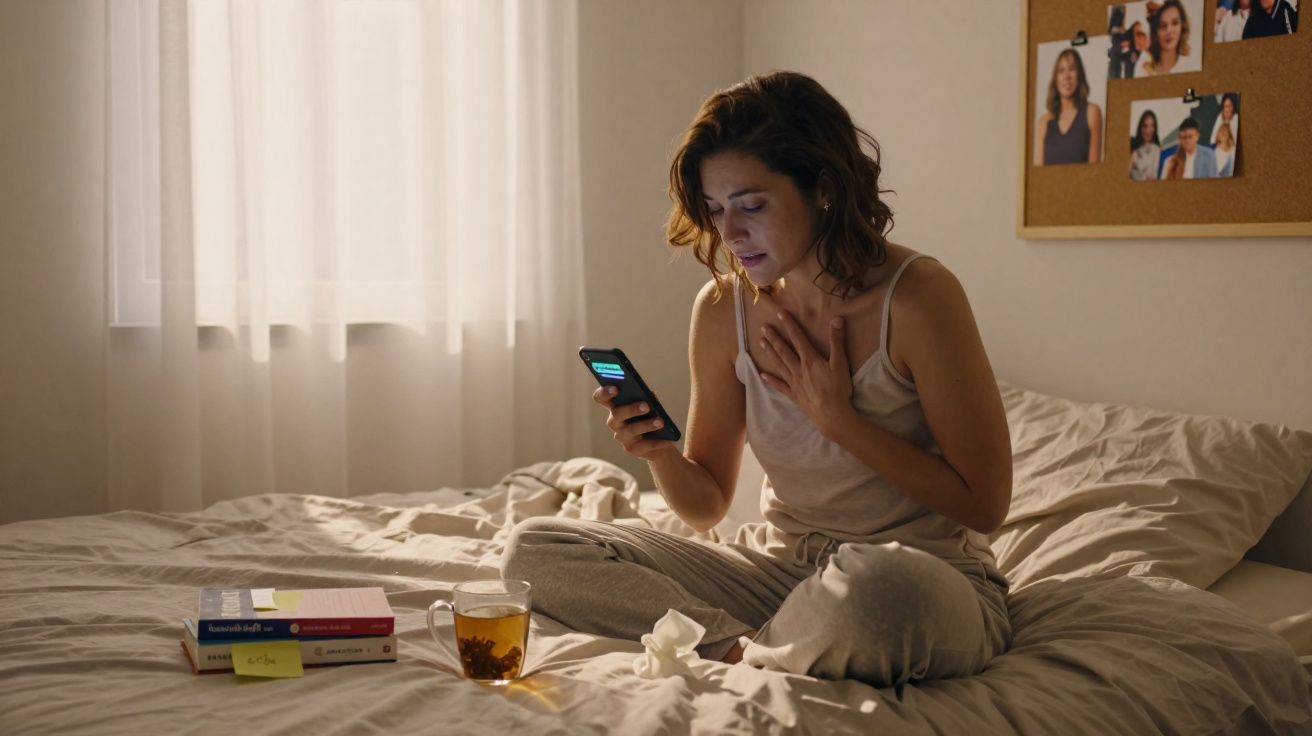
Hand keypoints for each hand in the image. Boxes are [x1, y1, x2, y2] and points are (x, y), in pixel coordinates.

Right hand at [593, 386, 677, 460]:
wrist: (660, 438)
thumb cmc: (651, 415)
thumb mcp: (650, 404)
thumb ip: (648, 397)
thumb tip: (651, 394)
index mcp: (615, 406)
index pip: (601, 398)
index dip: (604, 393)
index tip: (615, 388)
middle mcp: (614, 422)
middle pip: (617, 414)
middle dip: (631, 409)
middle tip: (646, 406)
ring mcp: (621, 436)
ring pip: (631, 430)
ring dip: (647, 425)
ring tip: (661, 422)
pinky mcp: (631, 449)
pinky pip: (643, 445)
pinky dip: (656, 442)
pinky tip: (667, 440)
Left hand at [758, 311, 855, 437]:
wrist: (832, 415)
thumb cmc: (838, 389)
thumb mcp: (840, 363)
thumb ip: (837, 341)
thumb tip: (837, 318)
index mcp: (810, 360)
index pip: (798, 338)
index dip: (789, 324)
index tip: (779, 313)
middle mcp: (798, 369)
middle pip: (784, 350)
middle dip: (774, 337)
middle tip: (763, 327)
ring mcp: (794, 383)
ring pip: (779, 364)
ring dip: (770, 353)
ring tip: (761, 343)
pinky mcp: (793, 395)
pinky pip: (779, 386)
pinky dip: (770, 380)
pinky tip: (762, 375)